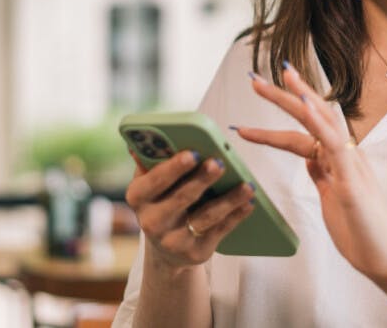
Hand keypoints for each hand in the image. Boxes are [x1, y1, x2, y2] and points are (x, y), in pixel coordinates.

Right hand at [125, 150, 255, 271]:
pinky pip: (220, 231)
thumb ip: (152, 160)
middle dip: (202, 179)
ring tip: (247, 185)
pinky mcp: (196, 252)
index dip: (174, 168)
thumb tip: (149, 134)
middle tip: (219, 163)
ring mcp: (173, 240)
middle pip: (181, 198)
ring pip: (205, 216)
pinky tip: (249, 203)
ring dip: (228, 200)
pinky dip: (236, 216)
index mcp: (137, 197)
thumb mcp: (150, 183)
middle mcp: (151, 221)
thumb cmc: (161, 201)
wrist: (165, 248)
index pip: (155, 181)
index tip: (193, 153)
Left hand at [237, 64, 386, 283]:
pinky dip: (319, 122)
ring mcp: (350, 164)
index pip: (304, 128)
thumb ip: (322, 175)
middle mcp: (345, 154)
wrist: (386, 259)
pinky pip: (334, 144)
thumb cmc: (361, 231)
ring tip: (280, 77)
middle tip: (255, 79)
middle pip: (311, 116)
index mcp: (337, 159)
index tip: (259, 94)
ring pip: (323, 121)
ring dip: (300, 98)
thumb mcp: (332, 198)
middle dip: (283, 95)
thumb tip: (309, 158)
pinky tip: (305, 106)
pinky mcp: (352, 179)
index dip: (281, 113)